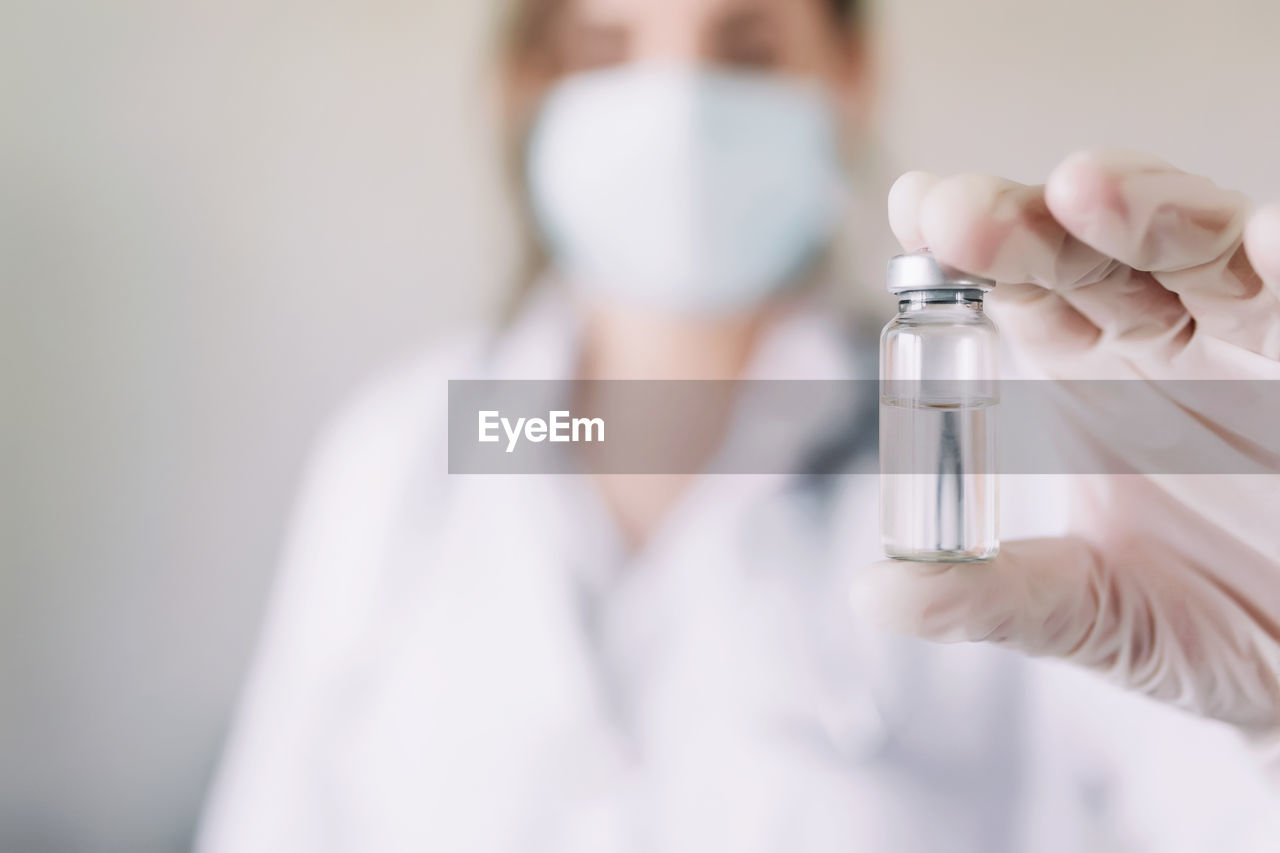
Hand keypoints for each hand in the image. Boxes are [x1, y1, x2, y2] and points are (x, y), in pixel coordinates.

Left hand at [852, 149, 1279, 769]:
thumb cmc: (1214, 624)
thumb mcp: (1094, 615)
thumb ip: (995, 598)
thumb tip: (876, 596)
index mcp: (1092, 369)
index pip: (1022, 286)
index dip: (971, 248)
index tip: (913, 211)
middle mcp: (1171, 336)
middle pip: (1093, 252)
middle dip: (1028, 225)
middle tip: (960, 216)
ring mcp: (1258, 342)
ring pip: (1204, 248)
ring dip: (1146, 212)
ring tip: (1083, 187)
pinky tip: (1266, 237)